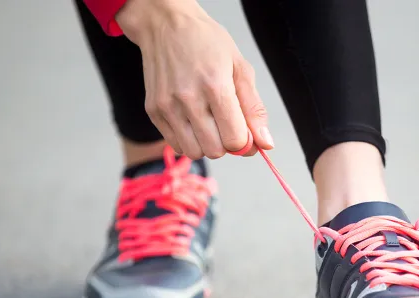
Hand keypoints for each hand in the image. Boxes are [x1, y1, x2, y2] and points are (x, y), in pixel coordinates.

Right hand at [116, 0, 272, 158]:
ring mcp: (167, 106)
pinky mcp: (153, 111)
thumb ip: (254, 109)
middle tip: (226, 125)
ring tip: (208, 124)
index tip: (244, 132)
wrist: (165, 24)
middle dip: (226, 144)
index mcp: (215, 85)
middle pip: (215, 150)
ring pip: (194, 152)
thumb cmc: (206, 43)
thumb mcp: (240, 68)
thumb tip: (266, 143)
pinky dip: (188, 140)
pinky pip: (176, 145)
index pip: (235, 139)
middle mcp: (188, 98)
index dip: (245, 142)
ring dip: (206, 145)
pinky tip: (192, 121)